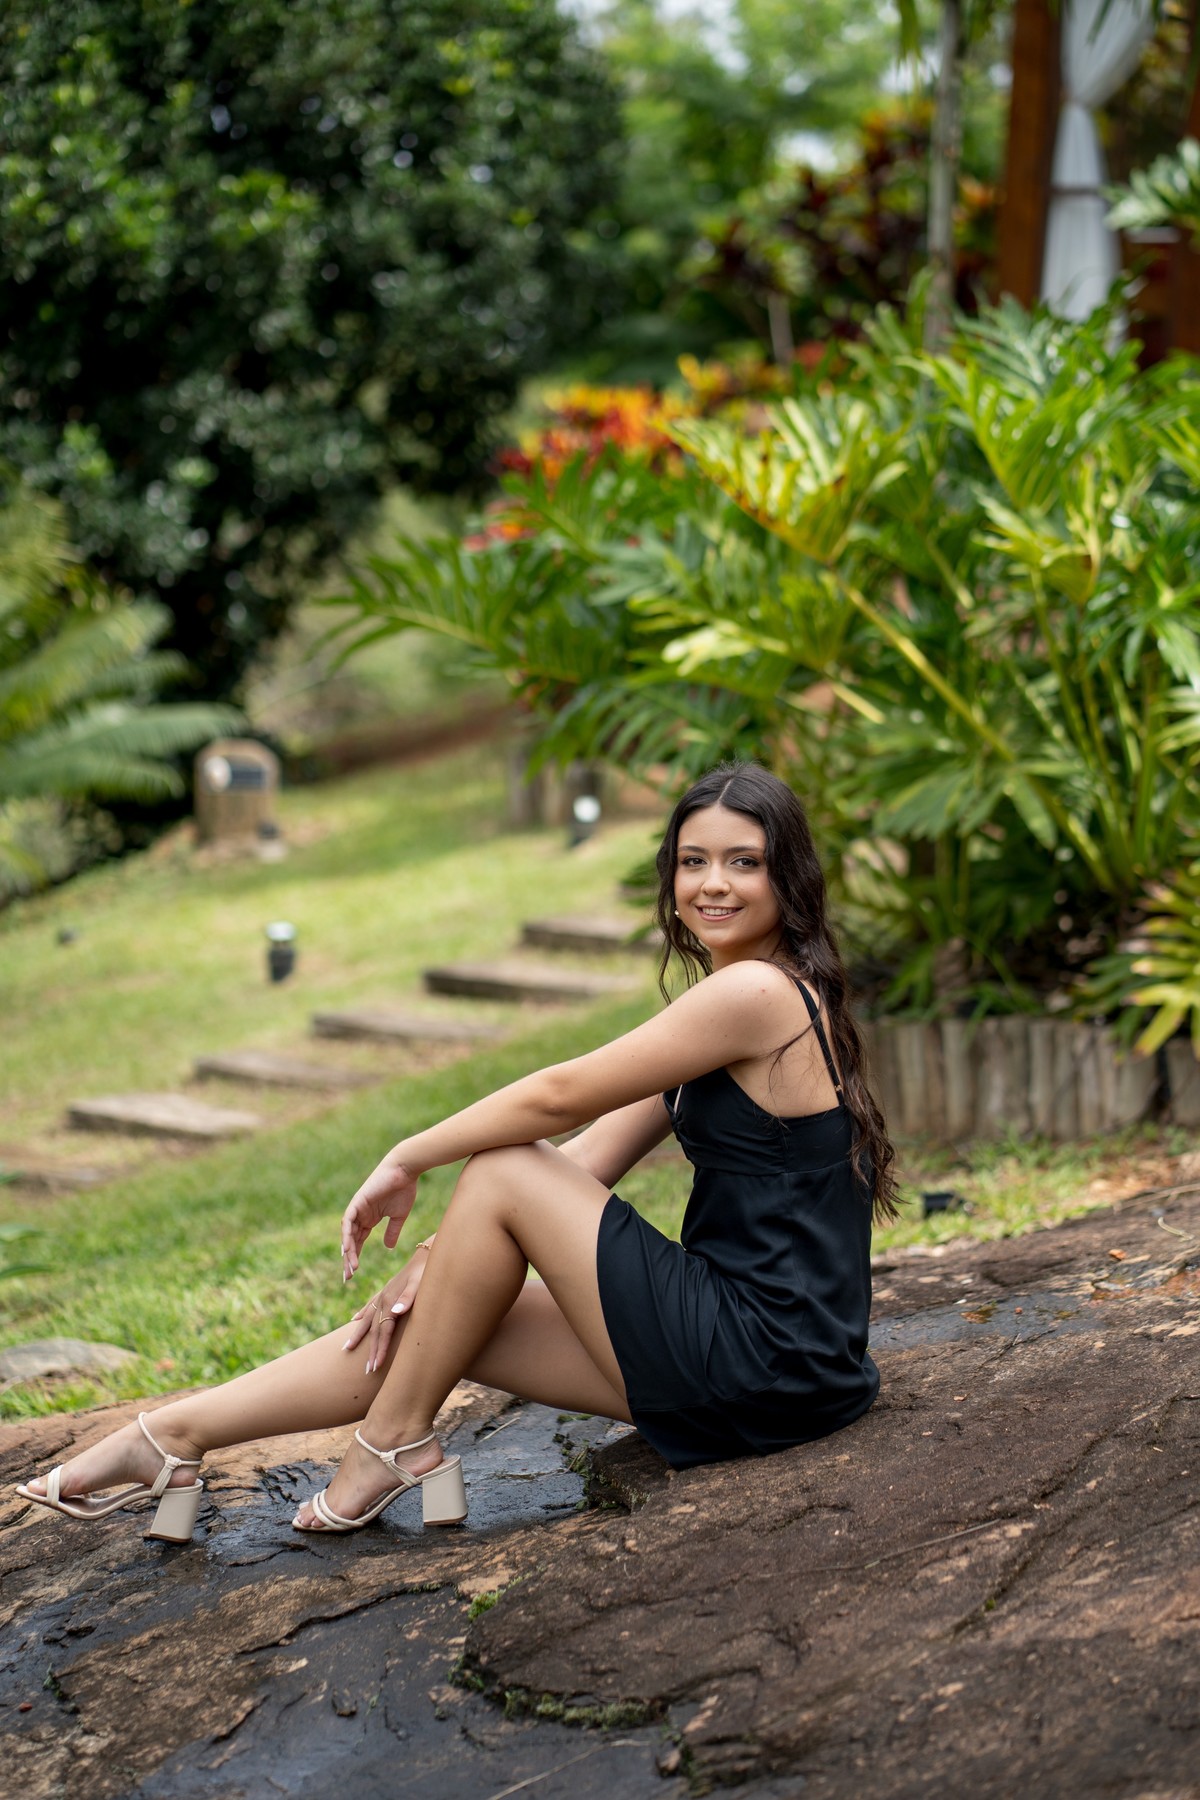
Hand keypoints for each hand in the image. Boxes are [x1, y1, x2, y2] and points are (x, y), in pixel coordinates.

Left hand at [340, 1155, 418, 1280]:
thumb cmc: (404, 1190)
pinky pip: (348, 1221)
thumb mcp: (399, 1216)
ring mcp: (357, 1208)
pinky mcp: (357, 1202)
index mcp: (369, 1219)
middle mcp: (360, 1215)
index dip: (355, 1257)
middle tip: (347, 1278)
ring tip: (350, 1268)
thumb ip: (392, 1231)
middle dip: (348, 1259)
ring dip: (348, 1251)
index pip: (358, 1242)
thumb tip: (388, 1248)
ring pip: (348, 1234)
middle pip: (350, 1241)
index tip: (353, 1275)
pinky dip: (347, 1235)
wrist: (405, 1170)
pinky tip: (347, 1249)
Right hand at [342, 1244, 431, 1373]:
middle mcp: (383, 1299)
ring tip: (347, 1349)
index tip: (375, 1367)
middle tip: (365, 1371)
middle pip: (373, 1330)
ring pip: (367, 1319)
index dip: (379, 1350)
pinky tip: (354, 1321)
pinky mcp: (386, 1290)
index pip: (383, 1332)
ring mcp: (383, 1295)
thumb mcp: (421, 1284)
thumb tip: (396, 1311)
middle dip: (369, 1350)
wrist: (427, 1254)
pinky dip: (361, 1315)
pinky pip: (369, 1306)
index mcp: (391, 1301)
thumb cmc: (427, 1271)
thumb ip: (409, 1298)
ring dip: (359, 1336)